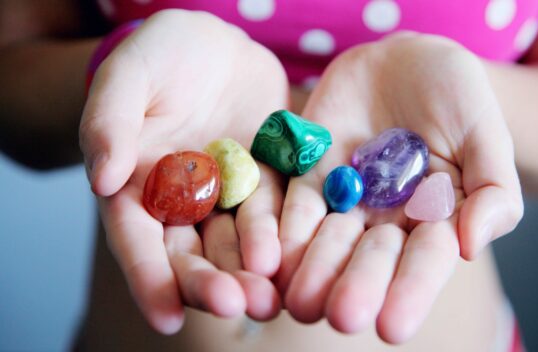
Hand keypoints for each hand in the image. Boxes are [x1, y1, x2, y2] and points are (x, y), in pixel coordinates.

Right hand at [79, 10, 287, 333]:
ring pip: (238, 242)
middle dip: (210, 284)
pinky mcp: (267, 180)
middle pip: (192, 254)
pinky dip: (286, 234)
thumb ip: (110, 124)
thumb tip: (103, 180)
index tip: (165, 317)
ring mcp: (229, 195)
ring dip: (253, 272)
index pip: (137, 241)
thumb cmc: (160, 56)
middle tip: (234, 305)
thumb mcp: (128, 77)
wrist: (215, 45)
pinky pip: (277, 210)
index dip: (149, 280)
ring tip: (269, 298)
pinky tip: (299, 257)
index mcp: (138, 189)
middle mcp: (183, 203)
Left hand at [277, 33, 522, 342]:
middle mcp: (385, 221)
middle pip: (369, 260)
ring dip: (312, 271)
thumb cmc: (457, 96)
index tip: (393, 326)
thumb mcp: (486, 134)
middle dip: (356, 287)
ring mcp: (345, 201)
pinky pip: (291, 206)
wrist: (405, 61)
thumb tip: (471, 246)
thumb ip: (492, 191)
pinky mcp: (308, 177)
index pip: (424, 262)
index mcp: (433, 221)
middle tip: (342, 316)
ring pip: (325, 242)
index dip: (410, 292)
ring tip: (300, 300)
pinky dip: (280, 230)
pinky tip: (269, 258)